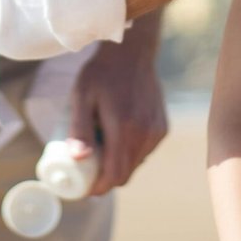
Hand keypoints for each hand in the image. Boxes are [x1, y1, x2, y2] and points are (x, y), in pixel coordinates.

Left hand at [67, 16, 167, 195]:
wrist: (132, 53)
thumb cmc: (101, 73)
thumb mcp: (82, 96)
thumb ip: (80, 128)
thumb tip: (78, 158)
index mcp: (124, 129)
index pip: (115, 175)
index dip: (99, 187)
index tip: (85, 188)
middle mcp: (144, 133)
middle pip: (126, 174)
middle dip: (107, 179)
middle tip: (89, 172)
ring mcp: (156, 131)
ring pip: (137, 164)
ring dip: (120, 165)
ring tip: (102, 152)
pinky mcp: (162, 127)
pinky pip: (145, 151)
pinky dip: (132, 153)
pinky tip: (119, 139)